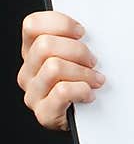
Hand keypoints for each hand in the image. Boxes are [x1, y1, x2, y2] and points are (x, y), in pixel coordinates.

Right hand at [18, 11, 105, 131]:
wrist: (89, 120)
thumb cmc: (85, 83)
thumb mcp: (79, 55)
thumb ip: (76, 39)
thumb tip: (91, 28)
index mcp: (33, 52)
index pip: (32, 25)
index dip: (59, 23)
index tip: (81, 32)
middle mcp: (28, 71)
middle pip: (45, 45)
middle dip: (77, 50)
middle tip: (92, 61)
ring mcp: (33, 93)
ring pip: (54, 67)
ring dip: (83, 72)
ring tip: (95, 79)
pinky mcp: (44, 113)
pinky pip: (61, 92)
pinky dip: (81, 90)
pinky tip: (89, 94)